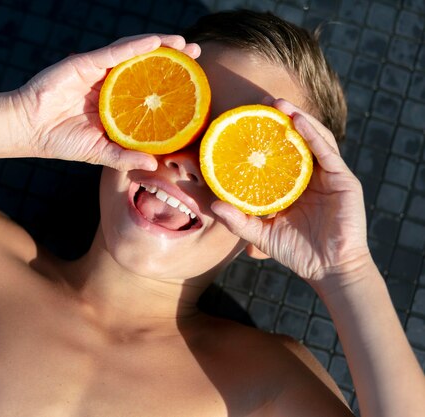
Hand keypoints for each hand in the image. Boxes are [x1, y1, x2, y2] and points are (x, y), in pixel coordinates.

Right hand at [14, 35, 199, 170]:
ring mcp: (97, 71)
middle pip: (145, 64)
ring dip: (159, 45)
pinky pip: (113, 52)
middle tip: (197, 52)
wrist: (27, 130)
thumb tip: (154, 164)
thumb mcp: (98, 152)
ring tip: (183, 44)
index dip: (170, 81)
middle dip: (172, 56)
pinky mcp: (84, 64)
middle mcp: (109, 82)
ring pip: (133, 52)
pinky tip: (154, 42)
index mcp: (114, 101)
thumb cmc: (60, 141)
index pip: (147, 87)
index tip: (195, 81)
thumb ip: (124, 157)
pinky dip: (134, 46)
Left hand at [211, 99, 370, 290]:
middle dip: (281, 118)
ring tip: (279, 104)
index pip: (277, 153)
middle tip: (262, 101)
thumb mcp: (260, 234)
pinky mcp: (343, 180)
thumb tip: (212, 205)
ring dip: (297, 119)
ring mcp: (328, 176)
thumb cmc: (295, 252)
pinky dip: (313, 135)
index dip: (264, 136)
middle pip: (296, 140)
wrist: (328, 269)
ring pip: (313, 139)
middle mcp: (310, 175)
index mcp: (291, 184)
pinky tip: (298, 122)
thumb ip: (238, 220)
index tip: (244, 119)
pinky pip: (327, 152)